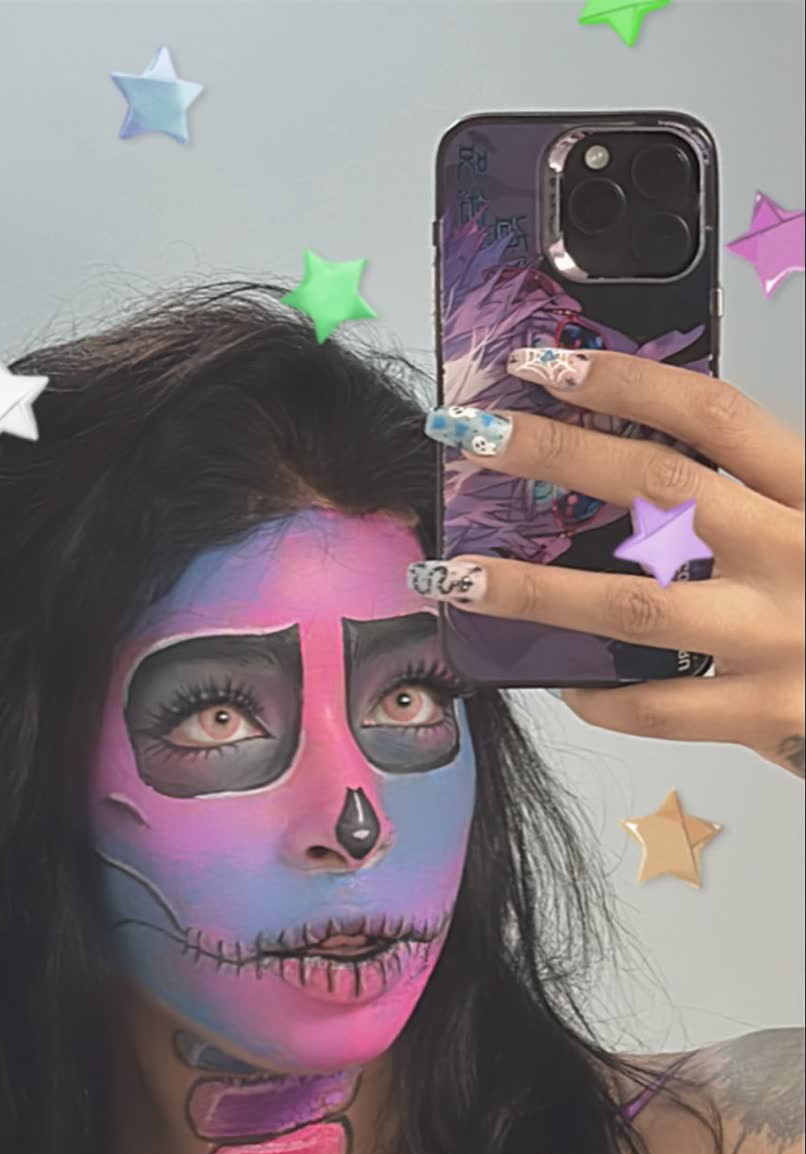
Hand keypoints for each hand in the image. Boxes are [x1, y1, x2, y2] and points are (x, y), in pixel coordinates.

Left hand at [423, 351, 804, 778]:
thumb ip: (764, 497)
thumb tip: (657, 482)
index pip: (712, 413)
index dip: (624, 379)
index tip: (546, 363)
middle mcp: (797, 551)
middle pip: (655, 487)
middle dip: (550, 455)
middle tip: (469, 438)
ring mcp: (778, 635)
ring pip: (631, 605)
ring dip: (533, 591)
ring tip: (460, 579)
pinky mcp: (767, 711)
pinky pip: (660, 706)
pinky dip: (602, 698)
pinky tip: (560, 686)